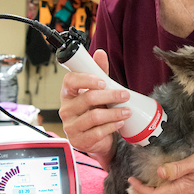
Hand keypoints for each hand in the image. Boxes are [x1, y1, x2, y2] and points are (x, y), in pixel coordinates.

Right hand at [59, 49, 130, 165]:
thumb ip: (98, 72)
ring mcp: (71, 126)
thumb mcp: (96, 91)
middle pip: (87, 98)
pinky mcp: (79, 141)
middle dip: (110, 95)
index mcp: (67, 94)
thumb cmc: (93, 111)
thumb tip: (100, 53)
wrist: (95, 139)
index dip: (86, 80)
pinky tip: (120, 122)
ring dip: (114, 113)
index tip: (103, 81)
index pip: (69, 81)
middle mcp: (66, 110)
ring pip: (94, 116)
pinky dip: (112, 126)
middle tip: (124, 94)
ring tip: (127, 111)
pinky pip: (97, 132)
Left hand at [128, 149, 193, 193]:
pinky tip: (178, 182)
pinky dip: (175, 192)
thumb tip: (159, 173)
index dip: (140, 191)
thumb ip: (177, 168)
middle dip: (150, 191)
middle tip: (142, 179)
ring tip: (158, 179)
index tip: (132, 182)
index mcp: (184, 190)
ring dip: (164, 192)